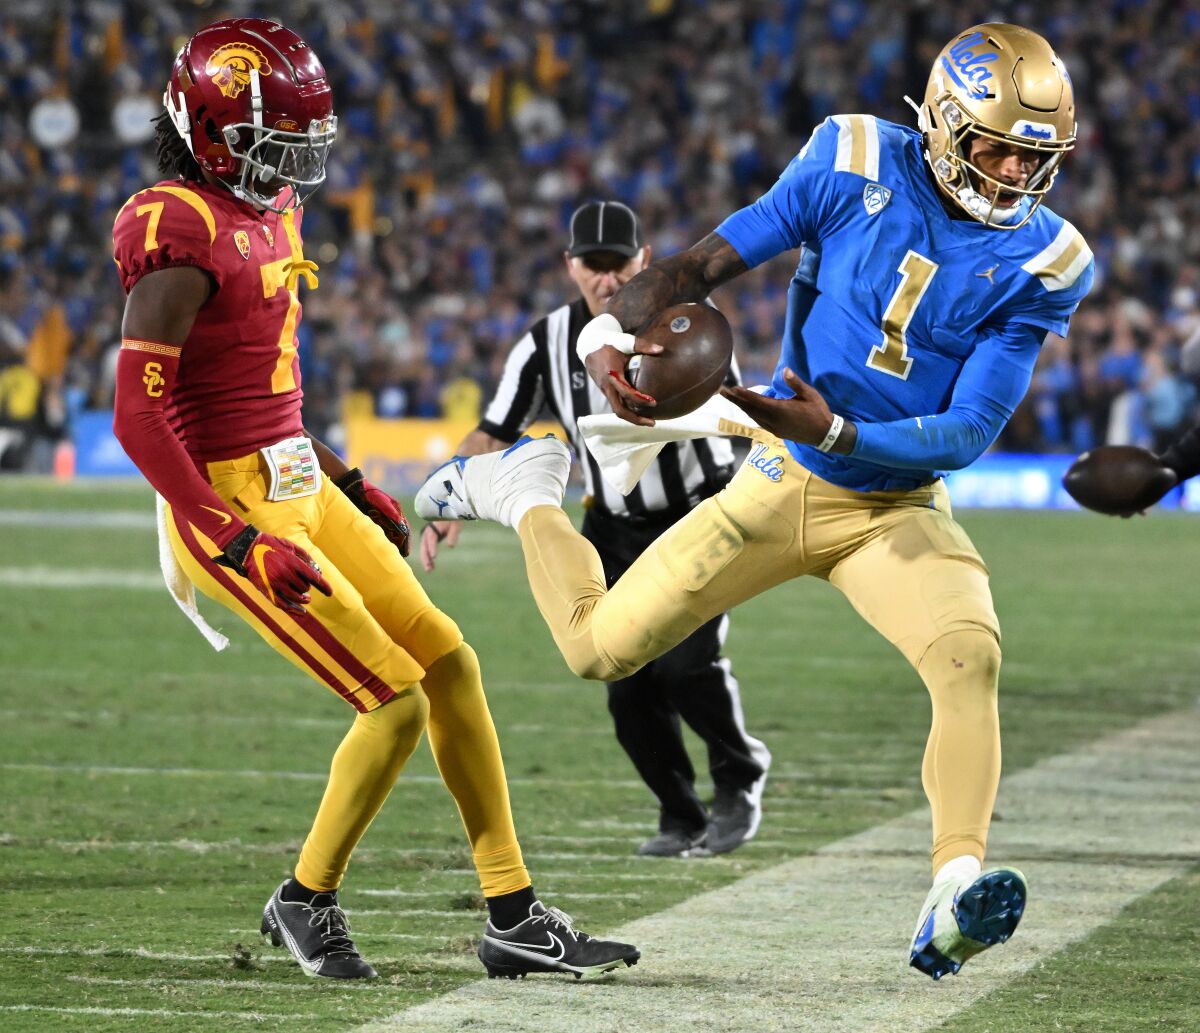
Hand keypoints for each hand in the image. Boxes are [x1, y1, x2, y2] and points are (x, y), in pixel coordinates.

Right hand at [214, 525, 331, 613]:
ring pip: (296, 597)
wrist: (247, 549)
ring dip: (303, 599)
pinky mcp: (267, 591)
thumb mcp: (291, 546)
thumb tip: (318, 571)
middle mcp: (285, 574)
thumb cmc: (271, 546)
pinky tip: (302, 612)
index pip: (313, 577)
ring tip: (306, 598)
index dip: (323, 586)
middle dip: (307, 587)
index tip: (330, 593)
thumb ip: (306, 558)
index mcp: (293, 562)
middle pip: (304, 588)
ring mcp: (275, 584)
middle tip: (304, 583)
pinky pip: (283, 605)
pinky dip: (294, 610)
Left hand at [336, 468, 411, 556]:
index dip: (406, 541)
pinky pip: (379, 535)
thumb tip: (400, 522)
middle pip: (398, 535)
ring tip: (390, 556)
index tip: (406, 552)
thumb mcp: (381, 501)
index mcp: (396, 513)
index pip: (405, 529)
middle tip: (398, 557)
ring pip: (389, 536)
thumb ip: (390, 511)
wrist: (353, 489)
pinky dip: (381, 542)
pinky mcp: (372, 523)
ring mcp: (382, 521)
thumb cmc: (369, 494)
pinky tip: (379, 549)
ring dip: (390, 544)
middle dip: (399, 545)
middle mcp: (391, 518)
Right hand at [419, 520, 462, 571]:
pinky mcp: (430, 539)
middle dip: (426, 557)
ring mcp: (428, 536)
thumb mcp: (456, 524)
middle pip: (425, 545)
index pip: (431, 538)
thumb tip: (450, 546)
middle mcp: (428, 532)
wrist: (451, 511)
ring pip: (424, 548)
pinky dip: (428, 557)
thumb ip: (453, 534)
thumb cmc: (454, 517)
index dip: (432, 547)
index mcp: (434, 527)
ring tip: (429, 570)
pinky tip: (432, 566)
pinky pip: (427, 549)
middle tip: (429, 568)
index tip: (434, 556)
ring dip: (426, 559)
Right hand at [585, 341, 662, 426]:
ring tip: (649, 420)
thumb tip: (660, 349)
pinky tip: (641, 410)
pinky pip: (617, 405)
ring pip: (618, 410)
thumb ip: (642, 346)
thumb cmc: (609, 343)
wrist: (589, 346)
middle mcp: (607, 386)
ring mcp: (605, 391)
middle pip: (619, 410)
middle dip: (636, 419)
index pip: (626, 392)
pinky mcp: (606, 392)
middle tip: (652, 423)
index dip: (640, 400)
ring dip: (633, 418)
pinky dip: (629, 411)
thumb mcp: (625, 341)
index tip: (654, 403)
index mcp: (612, 375)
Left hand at [720, 368, 833, 443]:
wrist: (825, 435)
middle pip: (750, 409)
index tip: (732, 388)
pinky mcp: (777, 432)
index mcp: (782, 410)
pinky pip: (759, 421)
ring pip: (753, 416)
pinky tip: (746, 408)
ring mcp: (774, 428)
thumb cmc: (819, 412)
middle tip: (721, 391)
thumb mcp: (810, 394)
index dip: (744, 395)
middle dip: (736, 400)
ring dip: (741, 407)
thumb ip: (796, 383)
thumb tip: (785, 370)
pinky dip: (750, 413)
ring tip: (730, 397)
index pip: (757, 401)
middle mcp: (774, 421)